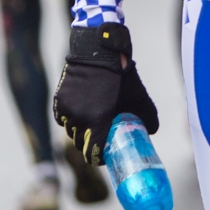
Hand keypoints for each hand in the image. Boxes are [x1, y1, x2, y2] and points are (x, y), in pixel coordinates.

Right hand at [53, 24, 158, 164]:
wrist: (99, 51)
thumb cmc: (122, 76)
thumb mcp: (140, 98)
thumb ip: (148, 118)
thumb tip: (150, 132)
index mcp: (98, 122)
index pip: (92, 154)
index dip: (99, 158)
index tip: (104, 155)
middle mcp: (79, 119)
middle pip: (80, 144)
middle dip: (90, 145)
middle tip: (99, 140)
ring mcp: (67, 110)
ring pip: (70, 131)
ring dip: (79, 132)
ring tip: (91, 125)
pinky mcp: (59, 100)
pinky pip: (62, 118)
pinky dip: (69, 119)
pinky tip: (79, 114)